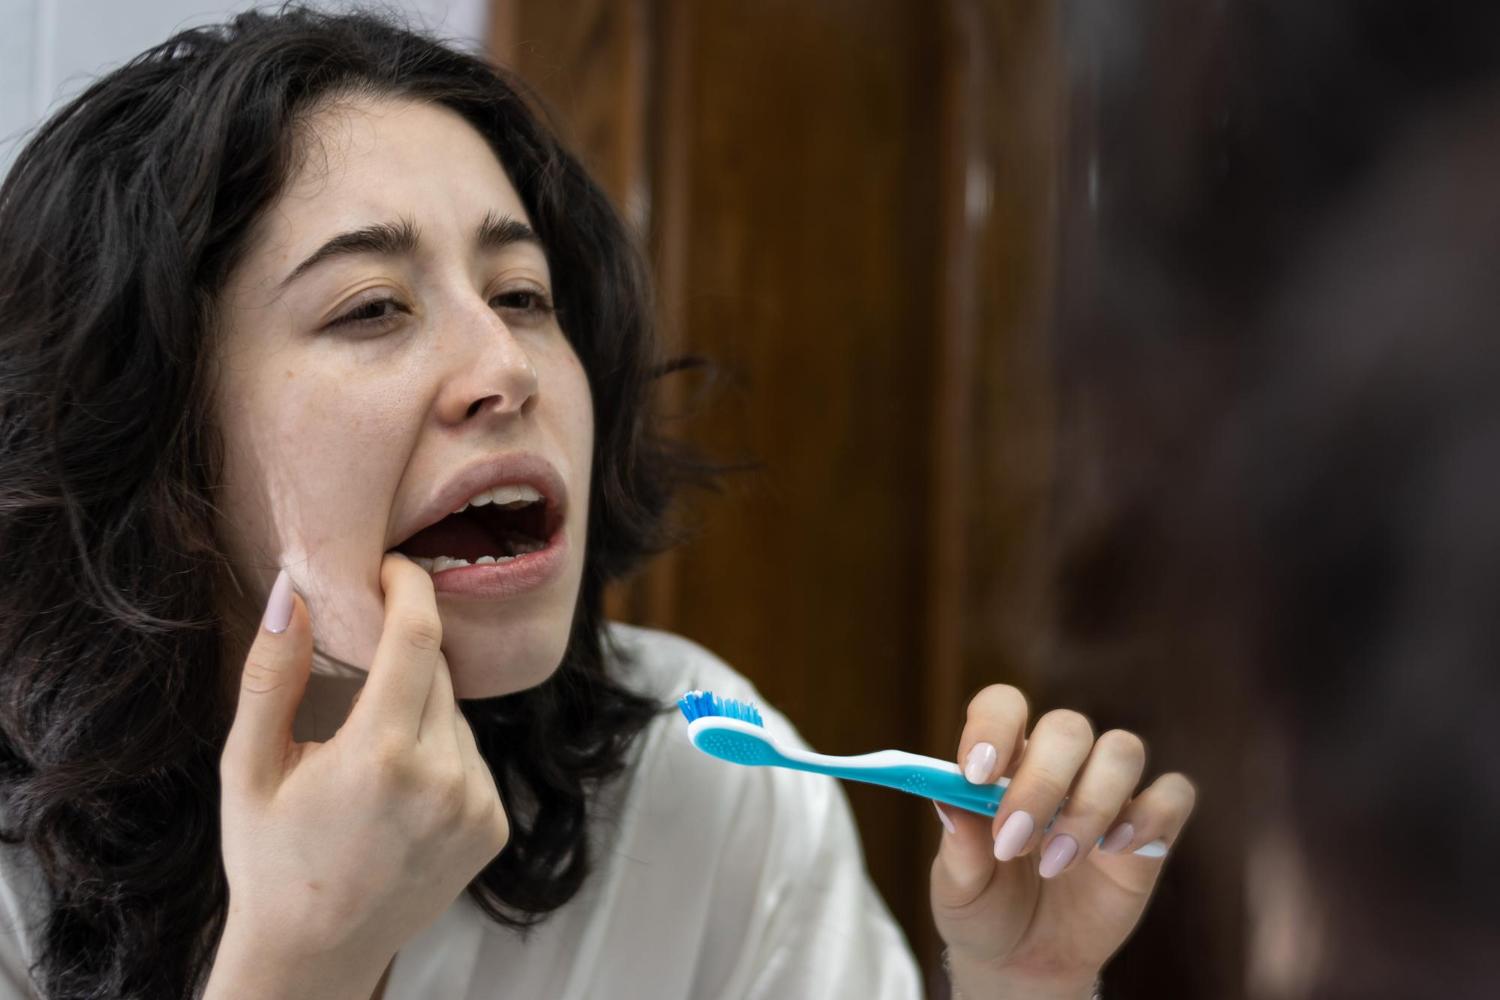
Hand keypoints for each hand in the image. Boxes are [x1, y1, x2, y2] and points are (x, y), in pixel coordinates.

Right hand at [217, 553, 509, 976]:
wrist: (314, 954)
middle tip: (354, 680)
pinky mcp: (493, 826)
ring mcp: (476, 805)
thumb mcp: (247, 767)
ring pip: (456, 714)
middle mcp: (443, 778)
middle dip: (401, 656)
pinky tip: (398, 791)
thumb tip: (296, 591)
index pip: (418, 635)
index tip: (394, 566)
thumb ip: (272, 675)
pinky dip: (441, 753)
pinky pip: (471, 756)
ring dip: (420, 710)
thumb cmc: (269, 858)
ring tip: (367, 760)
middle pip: (436, 672)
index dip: (410, 586)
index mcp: (380, 755)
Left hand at [928, 685, 1195, 994]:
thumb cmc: (983, 909)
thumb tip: (950, 800)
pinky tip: (1115, 850)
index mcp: (1003, 762)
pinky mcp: (1150, 830)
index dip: (993, 727)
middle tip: (1015, 842)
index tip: (976, 774)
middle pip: (1067, 728)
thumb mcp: (957, 888)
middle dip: (1041, 783)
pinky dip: (1151, 815)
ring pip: (1122, 751)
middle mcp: (1059, 765)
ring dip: (1090, 806)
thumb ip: (958, 846)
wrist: (1024, 962)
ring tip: (1056, 862)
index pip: (1004, 707)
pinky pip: (1173, 794)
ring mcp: (1108, 793)